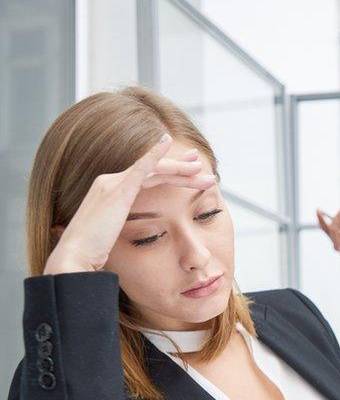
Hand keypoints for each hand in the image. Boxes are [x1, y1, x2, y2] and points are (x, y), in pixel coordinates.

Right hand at [43, 134, 215, 274]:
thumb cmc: (93, 254)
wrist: (75, 258)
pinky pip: (141, 166)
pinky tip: (168, 142)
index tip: (190, 173)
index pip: (147, 178)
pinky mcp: (118, 189)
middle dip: (181, 168)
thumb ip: (125, 229)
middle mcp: (111, 183)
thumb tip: (140, 237)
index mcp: (112, 194)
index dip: (171, 174)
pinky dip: (154, 153)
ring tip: (204, 170)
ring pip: (155, 169)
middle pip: (155, 171)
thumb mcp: (114, 237)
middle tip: (202, 165)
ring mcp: (113, 183)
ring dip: (182, 169)